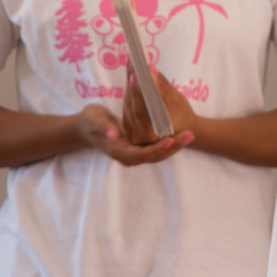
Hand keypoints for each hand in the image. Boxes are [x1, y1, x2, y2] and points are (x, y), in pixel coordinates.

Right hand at [76, 104, 191, 166]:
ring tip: (189, 135)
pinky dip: (168, 142)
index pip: (143, 154)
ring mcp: (134, 153)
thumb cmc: (91, 122)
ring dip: (175, 146)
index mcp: (120, 151)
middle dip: (173, 147)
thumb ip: (104, 127)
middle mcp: (129, 156)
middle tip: (189, 135)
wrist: (87, 127)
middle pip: (155, 156)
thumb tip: (113, 134)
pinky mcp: (139, 148)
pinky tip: (180, 133)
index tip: (172, 139)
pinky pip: (156, 147)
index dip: (158, 147)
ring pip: (159, 153)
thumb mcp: (95, 120)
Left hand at [122, 66, 198, 145]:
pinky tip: (133, 73)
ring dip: (130, 82)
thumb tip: (150, 69)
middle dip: (132, 82)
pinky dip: (131, 88)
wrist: (182, 129)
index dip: (137, 92)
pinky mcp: (129, 122)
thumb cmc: (183, 116)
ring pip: (128, 102)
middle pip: (131, 105)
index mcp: (151, 135)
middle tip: (133, 61)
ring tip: (133, 63)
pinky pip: (128, 103)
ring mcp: (131, 130)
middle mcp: (137, 135)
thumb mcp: (177, 102)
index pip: (140, 111)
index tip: (136, 73)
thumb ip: (163, 87)